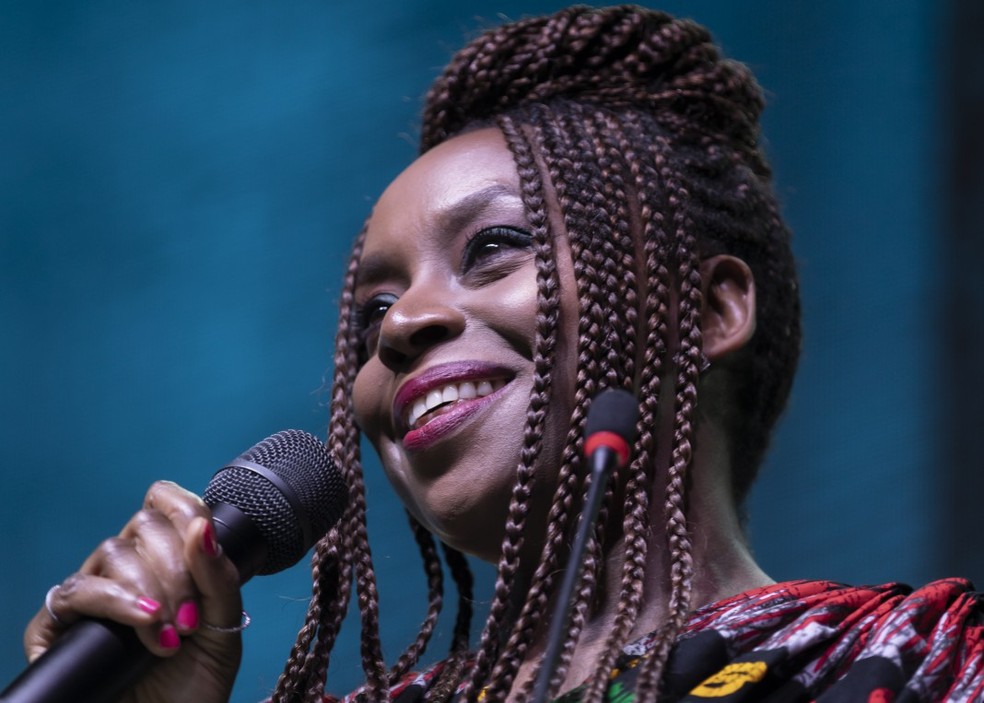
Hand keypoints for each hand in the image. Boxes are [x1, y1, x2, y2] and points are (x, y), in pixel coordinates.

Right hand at [24, 481, 243, 702]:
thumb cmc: (196, 682)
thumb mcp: (224, 626)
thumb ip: (220, 577)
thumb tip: (202, 525)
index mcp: (168, 557)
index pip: (165, 503)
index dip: (182, 507)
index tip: (201, 538)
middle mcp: (129, 568)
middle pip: (142, 527)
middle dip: (176, 571)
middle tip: (191, 620)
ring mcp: (94, 595)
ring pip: (110, 554)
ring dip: (146, 591)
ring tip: (169, 637)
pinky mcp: (59, 627)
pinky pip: (72, 593)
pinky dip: (111, 603)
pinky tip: (141, 624)